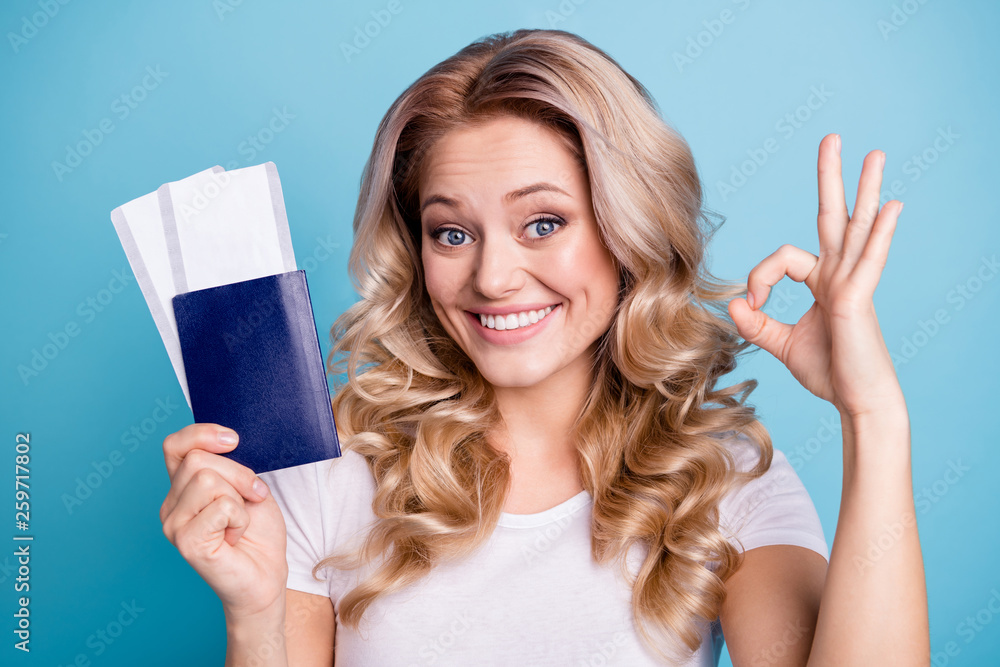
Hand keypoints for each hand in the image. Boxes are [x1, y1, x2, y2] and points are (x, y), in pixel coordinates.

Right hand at [159, 424, 288, 618]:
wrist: (266, 575)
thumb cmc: (257, 533)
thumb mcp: (246, 486)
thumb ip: (227, 465)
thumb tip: (226, 440)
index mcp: (183, 488)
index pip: (175, 445)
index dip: (201, 434)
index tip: (233, 440)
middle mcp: (171, 505)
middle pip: (197, 460)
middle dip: (238, 474)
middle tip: (251, 498)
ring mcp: (174, 525)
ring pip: (207, 479)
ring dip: (239, 498)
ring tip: (240, 520)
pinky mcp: (186, 542)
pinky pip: (221, 506)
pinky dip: (240, 518)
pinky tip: (236, 536)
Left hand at [727, 133, 905, 418]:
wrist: (857, 401)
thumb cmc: (829, 371)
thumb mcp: (782, 343)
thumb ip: (757, 322)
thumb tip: (733, 303)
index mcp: (823, 282)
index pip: (783, 258)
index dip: (759, 277)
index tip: (751, 304)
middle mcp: (840, 275)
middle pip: (834, 216)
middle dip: (831, 177)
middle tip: (832, 138)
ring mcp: (853, 283)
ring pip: (856, 226)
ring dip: (864, 188)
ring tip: (873, 154)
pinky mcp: (858, 299)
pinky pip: (868, 259)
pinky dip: (879, 233)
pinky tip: (891, 206)